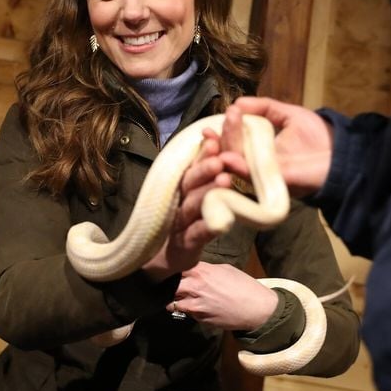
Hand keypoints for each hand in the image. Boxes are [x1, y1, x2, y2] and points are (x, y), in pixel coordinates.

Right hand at [141, 136, 232, 281]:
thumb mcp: (196, 192)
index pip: (192, 166)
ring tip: (224, 181)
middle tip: (219, 160)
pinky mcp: (186, 245)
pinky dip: (207, 228)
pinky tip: (220, 222)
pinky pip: (197, 234)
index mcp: (183, 186)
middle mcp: (179, 201)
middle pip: (188, 183)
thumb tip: (213, 135)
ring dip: (207, 193)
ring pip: (193, 206)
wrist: (166, 256)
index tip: (214, 140)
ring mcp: (180, 223)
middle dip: (203, 170)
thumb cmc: (188, 220)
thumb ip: (205, 166)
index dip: (202, 153)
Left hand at [168, 262, 278, 330]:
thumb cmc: (243, 286)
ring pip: (172, 303)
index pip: (175, 268)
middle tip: (169, 285)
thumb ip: (205, 269)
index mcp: (200, 271)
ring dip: (173, 300)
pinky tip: (194, 307)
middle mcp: (194, 287)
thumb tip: (194, 270)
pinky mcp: (199, 318)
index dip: (171, 269)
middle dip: (167, 286)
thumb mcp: (225, 269)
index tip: (170, 270)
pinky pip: (186, 313)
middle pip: (168, 286)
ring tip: (179, 298)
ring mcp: (195, 305)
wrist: (257, 308)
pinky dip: (186, 310)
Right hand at [219, 98, 332, 196]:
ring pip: (235, 163)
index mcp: (257, 150)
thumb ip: (265, 107)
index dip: (222, 133)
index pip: (232, 142)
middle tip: (231, 115)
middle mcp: (256, 164)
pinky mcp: (274, 183)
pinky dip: (237, 167)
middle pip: (230, 152)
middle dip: (224, 135)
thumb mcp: (288, 115)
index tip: (217, 119)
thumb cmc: (318, 137)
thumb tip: (238, 102)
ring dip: (227, 145)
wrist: (342, 153)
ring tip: (229, 123)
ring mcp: (263, 175)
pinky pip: (250, 177)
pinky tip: (227, 156)